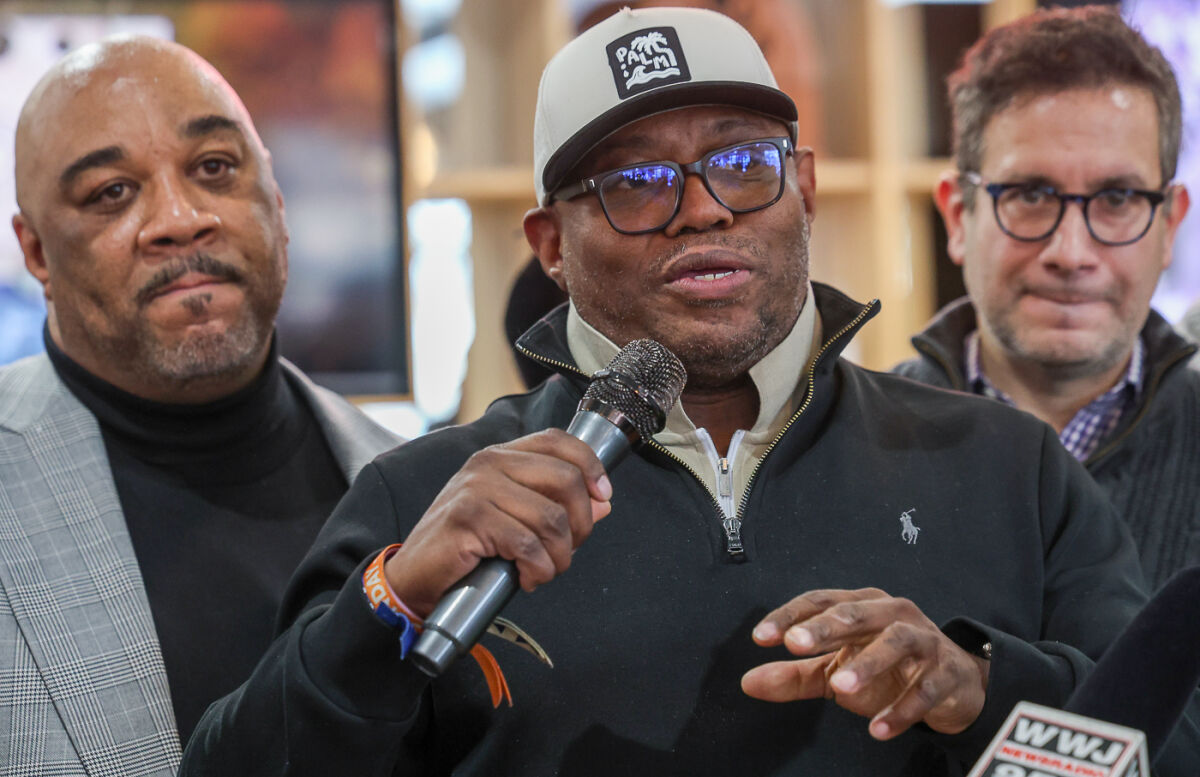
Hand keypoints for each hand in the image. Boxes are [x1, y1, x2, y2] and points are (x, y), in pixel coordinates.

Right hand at [384, 429, 610, 615]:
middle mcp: (488, 464)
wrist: (414, 578)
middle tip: (567, 551)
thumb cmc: (465, 548)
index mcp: (500, 456)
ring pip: (551, 518)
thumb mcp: (515, 519)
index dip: (590, 466)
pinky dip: (538, 570)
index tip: (602, 497)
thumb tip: (601, 502)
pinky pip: (527, 544)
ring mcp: (476, 488)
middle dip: (580, 524)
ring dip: (558, 556)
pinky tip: (527, 578)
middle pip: (565, 479)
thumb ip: (555, 506)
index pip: (558, 441)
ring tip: (544, 570)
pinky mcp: (468, 518)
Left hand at [740, 588, 988, 739]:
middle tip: (794, 644)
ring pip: (896, 642)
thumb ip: (794, 675)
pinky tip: (878, 728)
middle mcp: (892, 614)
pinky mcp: (947, 672)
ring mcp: (923, 640)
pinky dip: (902, 709)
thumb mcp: (836, 668)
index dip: (790, 616)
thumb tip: (748, 682)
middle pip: (856, 614)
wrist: (953, 685)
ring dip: (868, 663)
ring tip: (839, 688)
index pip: (820, 602)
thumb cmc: (887, 670)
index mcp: (862, 606)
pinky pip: (925, 689)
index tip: (762, 637)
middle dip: (824, 627)